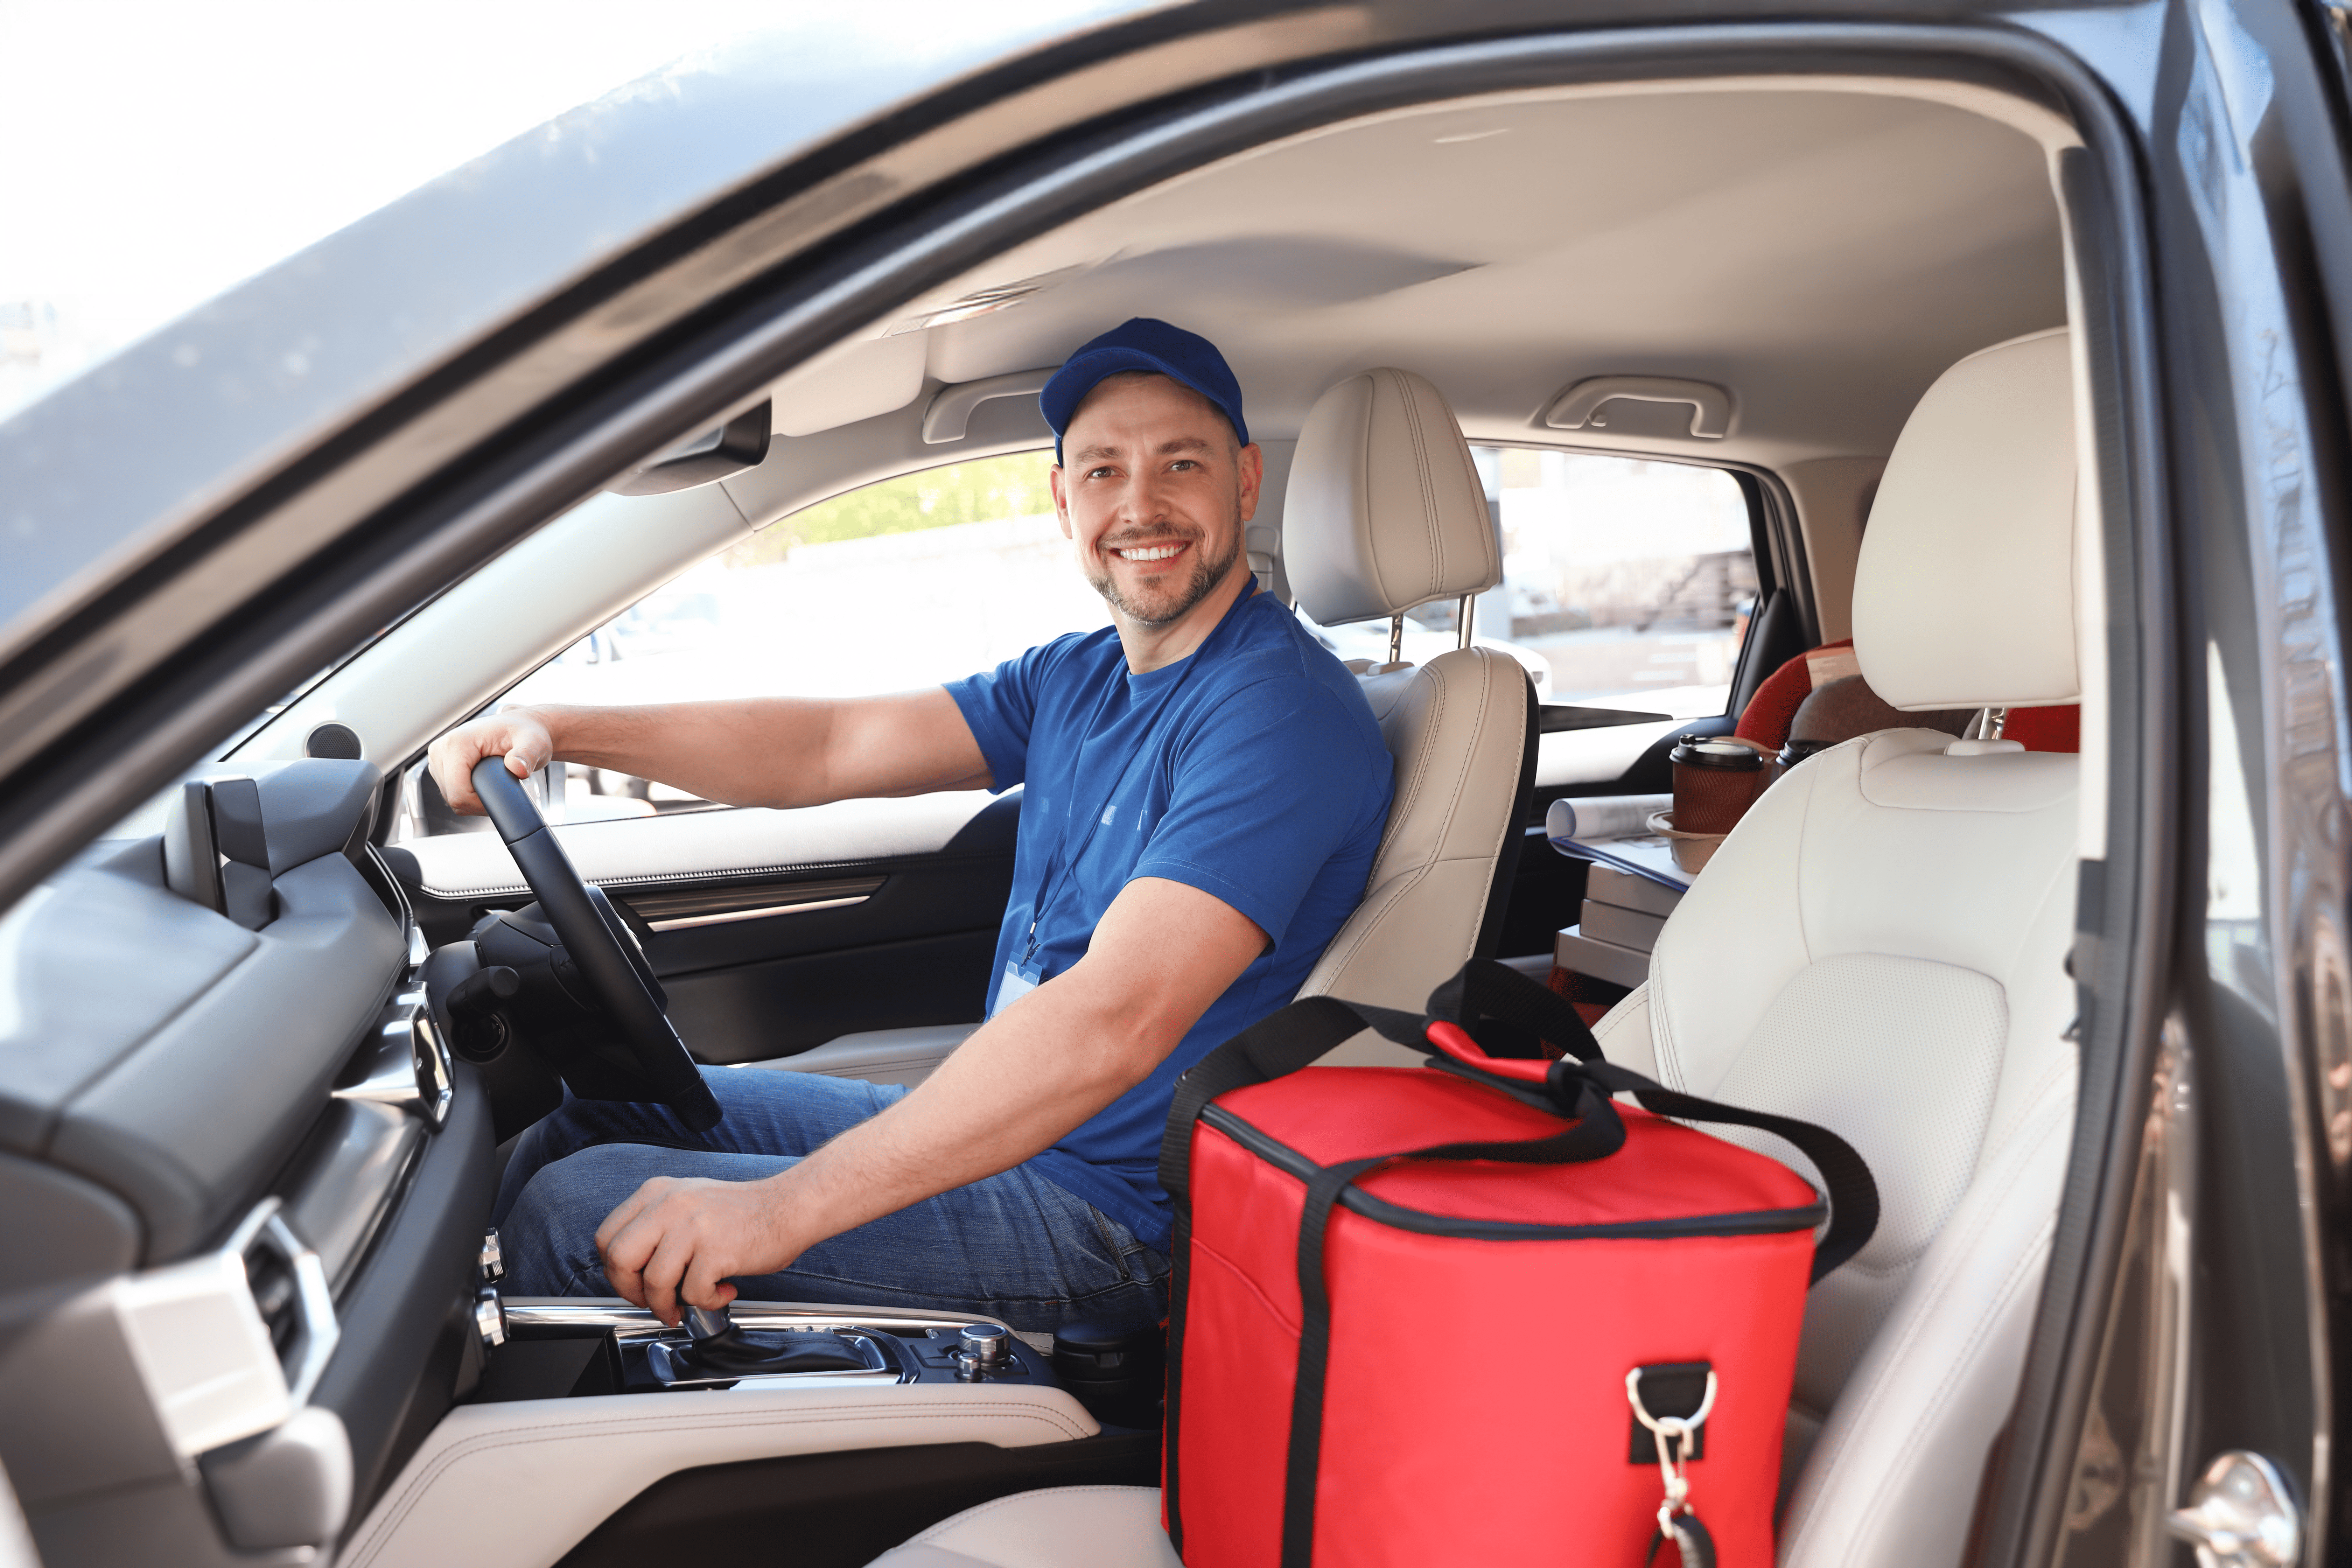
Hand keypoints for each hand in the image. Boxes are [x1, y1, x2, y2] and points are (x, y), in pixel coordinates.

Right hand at [426, 710, 554, 815]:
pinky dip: (469, 796)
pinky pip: (452, 794)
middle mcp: (441, 749)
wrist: (519, 728)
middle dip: (479, 802)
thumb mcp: (533, 742)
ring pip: (452, 798)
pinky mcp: (441, 767)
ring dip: (474, 799)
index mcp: (456, 742)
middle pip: (454, 797)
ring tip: (495, 783)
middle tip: (502, 788)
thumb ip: (527, 755)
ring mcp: (438, 759)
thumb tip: (517, 768)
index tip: (503, 798)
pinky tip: (485, 784)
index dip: (481, 803)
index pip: (458, 792)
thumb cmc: (524, 733)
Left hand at [594, 1174, 801, 1324]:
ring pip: (654, 1281)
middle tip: (652, 1301)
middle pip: (620, 1259)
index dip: (614, 1270)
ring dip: (667, 1304)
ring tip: (687, 1304)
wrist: (788, 1207)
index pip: (607, 1237)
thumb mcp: (687, 1203)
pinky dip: (706, 1302)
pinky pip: (693, 1292)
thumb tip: (631, 1271)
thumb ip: (655, 1225)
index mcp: (657, 1192)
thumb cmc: (742, 1213)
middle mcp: (670, 1205)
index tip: (633, 1283)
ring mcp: (693, 1226)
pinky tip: (721, 1291)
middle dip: (632, 1291)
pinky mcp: (717, 1249)